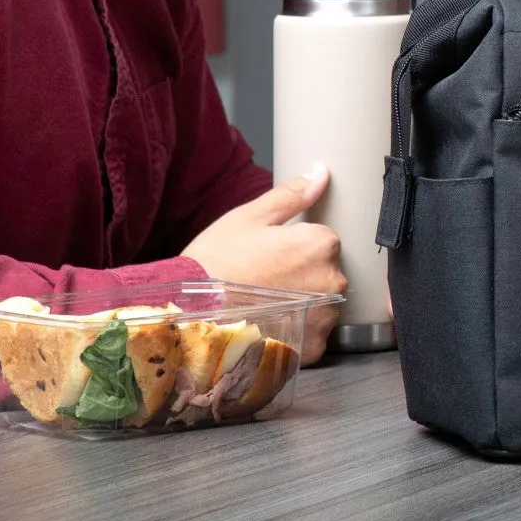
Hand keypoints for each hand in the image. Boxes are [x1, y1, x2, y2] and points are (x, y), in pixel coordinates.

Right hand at [182, 166, 345, 364]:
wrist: (187, 317)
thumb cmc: (215, 264)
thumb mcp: (249, 218)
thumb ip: (292, 195)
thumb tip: (321, 172)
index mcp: (321, 244)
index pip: (324, 239)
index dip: (295, 246)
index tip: (270, 255)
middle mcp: (333, 280)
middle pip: (326, 271)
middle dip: (303, 274)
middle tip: (263, 280)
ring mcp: (325, 317)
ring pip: (322, 303)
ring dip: (302, 304)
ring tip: (263, 305)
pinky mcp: (313, 347)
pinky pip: (313, 334)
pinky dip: (296, 331)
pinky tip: (268, 326)